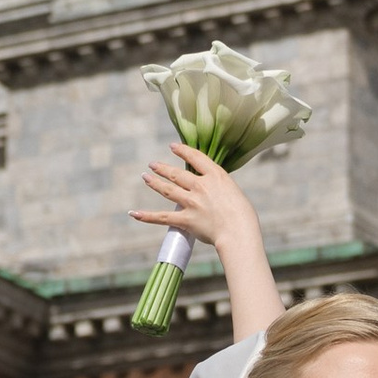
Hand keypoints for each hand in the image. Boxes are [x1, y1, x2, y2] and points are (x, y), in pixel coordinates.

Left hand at [135, 141, 259, 258]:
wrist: (239, 231)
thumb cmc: (243, 214)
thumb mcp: (233, 191)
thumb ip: (219, 187)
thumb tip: (212, 190)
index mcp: (216, 176)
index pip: (195, 158)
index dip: (182, 151)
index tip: (173, 147)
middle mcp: (201, 186)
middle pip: (176, 173)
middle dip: (162, 168)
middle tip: (152, 164)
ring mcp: (191, 202)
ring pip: (167, 189)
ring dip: (154, 182)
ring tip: (145, 177)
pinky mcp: (185, 220)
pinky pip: (162, 217)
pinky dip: (146, 216)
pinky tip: (133, 213)